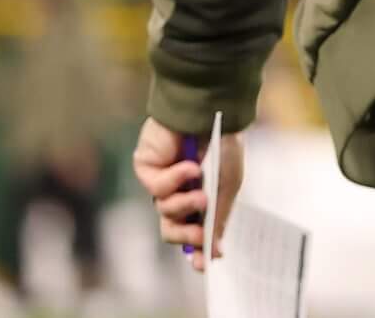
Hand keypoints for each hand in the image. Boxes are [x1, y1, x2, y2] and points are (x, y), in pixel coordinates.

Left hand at [131, 116, 244, 268]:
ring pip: (164, 212)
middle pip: (172, 229)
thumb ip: (217, 218)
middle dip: (186, 237)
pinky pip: (157, 188)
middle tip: (201, 237)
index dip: (196, 250)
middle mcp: (179, 190)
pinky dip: (175, 180)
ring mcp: (162, 179)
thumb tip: (214, 254)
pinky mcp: (147, 167)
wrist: (211, 110)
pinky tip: (190, 166)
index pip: (193, 229)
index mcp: (202, 194)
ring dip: (184, 206)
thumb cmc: (224, 143)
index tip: (202, 265)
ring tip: (200, 193)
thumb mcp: (227, 185)